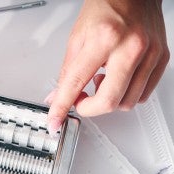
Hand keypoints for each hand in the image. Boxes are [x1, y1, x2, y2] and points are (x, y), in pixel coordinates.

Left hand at [46, 0, 169, 133]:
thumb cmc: (106, 7)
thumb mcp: (77, 38)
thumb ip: (66, 72)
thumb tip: (57, 97)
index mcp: (104, 38)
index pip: (77, 83)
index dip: (62, 106)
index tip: (55, 120)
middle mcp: (131, 47)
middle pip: (109, 101)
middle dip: (89, 109)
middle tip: (80, 101)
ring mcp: (150, 53)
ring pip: (127, 102)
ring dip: (108, 100)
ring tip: (100, 81)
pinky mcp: (161, 58)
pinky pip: (142, 94)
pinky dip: (125, 94)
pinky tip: (117, 79)